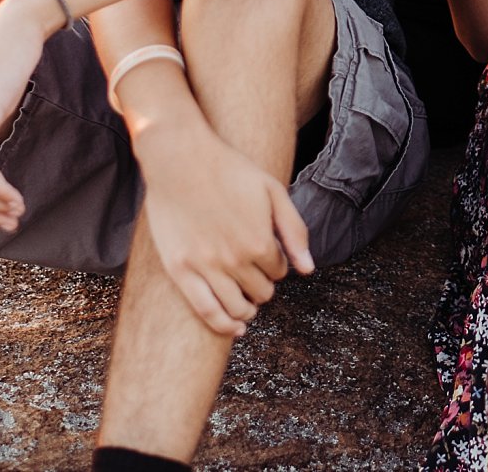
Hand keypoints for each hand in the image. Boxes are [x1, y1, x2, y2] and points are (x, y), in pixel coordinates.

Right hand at [134, 116, 315, 336]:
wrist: (180, 159)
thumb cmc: (229, 170)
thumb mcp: (273, 191)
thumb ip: (294, 231)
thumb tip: (307, 269)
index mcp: (260, 241)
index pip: (279, 270)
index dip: (277, 263)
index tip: (267, 253)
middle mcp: (235, 260)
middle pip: (261, 291)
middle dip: (263, 284)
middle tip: (255, 272)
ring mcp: (206, 267)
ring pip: (237, 308)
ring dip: (248, 308)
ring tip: (248, 304)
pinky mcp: (180, 270)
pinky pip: (206, 311)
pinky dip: (223, 326)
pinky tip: (234, 328)